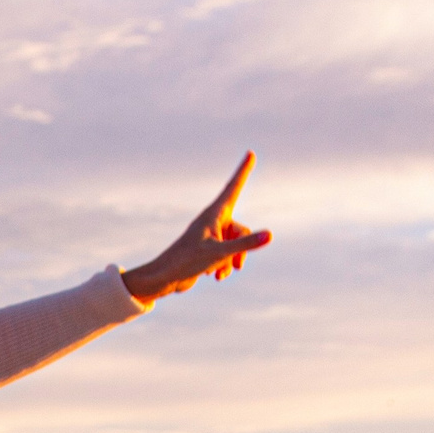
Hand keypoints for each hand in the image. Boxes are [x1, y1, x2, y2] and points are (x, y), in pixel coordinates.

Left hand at [121, 152, 271, 303]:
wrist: (163, 279)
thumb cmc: (186, 262)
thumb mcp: (219, 253)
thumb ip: (245, 244)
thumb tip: (270, 235)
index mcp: (214, 213)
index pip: (234, 187)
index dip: (243, 171)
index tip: (250, 153)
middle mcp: (214, 221)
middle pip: (242, 229)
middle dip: (241, 249)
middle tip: (234, 263)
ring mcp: (212, 236)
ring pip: (237, 245)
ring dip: (232, 261)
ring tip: (218, 272)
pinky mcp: (209, 249)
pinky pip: (228, 255)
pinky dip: (225, 267)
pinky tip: (215, 277)